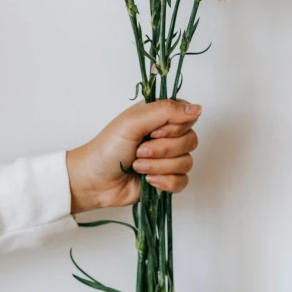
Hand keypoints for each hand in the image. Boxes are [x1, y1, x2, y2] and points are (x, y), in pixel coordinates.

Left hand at [66, 99, 201, 213]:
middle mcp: (167, 136)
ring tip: (137, 167)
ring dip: (159, 166)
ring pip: (187, 162)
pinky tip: (148, 182)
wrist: (94, 181)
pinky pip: (182, 181)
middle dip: (163, 149)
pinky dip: (164, 182)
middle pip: (190, 140)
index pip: (188, 116)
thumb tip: (197, 108)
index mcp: (160, 117)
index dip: (175, 127)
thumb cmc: (107, 147)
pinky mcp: (167, 179)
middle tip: (139, 151)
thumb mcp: (134, 121)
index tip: (154, 131)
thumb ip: (166, 111)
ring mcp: (168, 159)